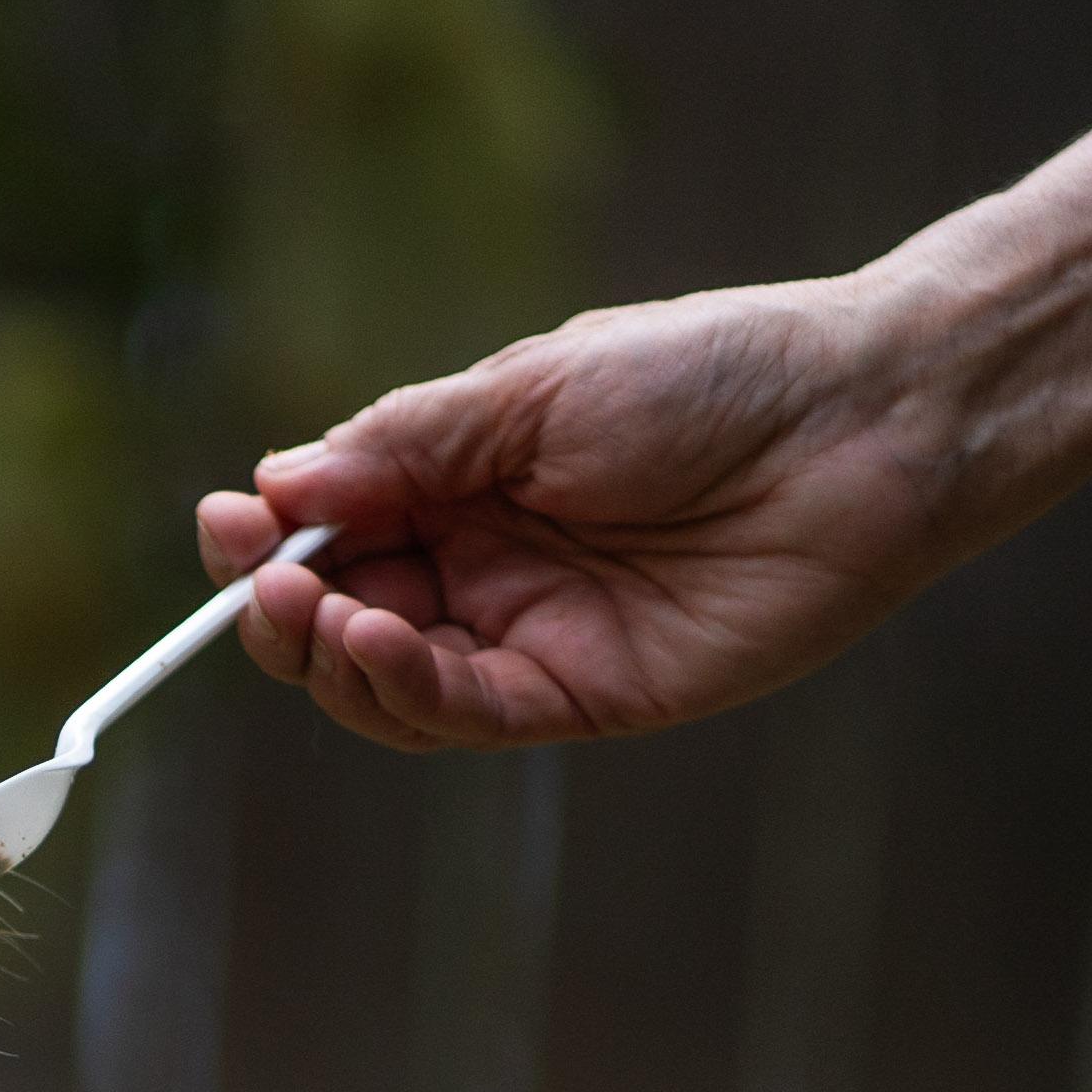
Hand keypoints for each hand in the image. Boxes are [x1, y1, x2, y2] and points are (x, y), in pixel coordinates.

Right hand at [197, 278, 958, 752]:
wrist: (862, 424)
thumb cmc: (715, 375)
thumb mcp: (535, 389)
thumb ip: (411, 444)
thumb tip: (283, 483)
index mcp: (467, 484)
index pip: (338, 530)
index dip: (271, 537)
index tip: (228, 522)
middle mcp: (487, 571)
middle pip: (343, 620)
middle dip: (282, 608)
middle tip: (261, 578)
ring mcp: (529, 641)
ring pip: (388, 685)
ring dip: (330, 655)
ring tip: (309, 609)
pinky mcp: (580, 701)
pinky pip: (464, 716)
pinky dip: (405, 688)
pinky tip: (376, 641)